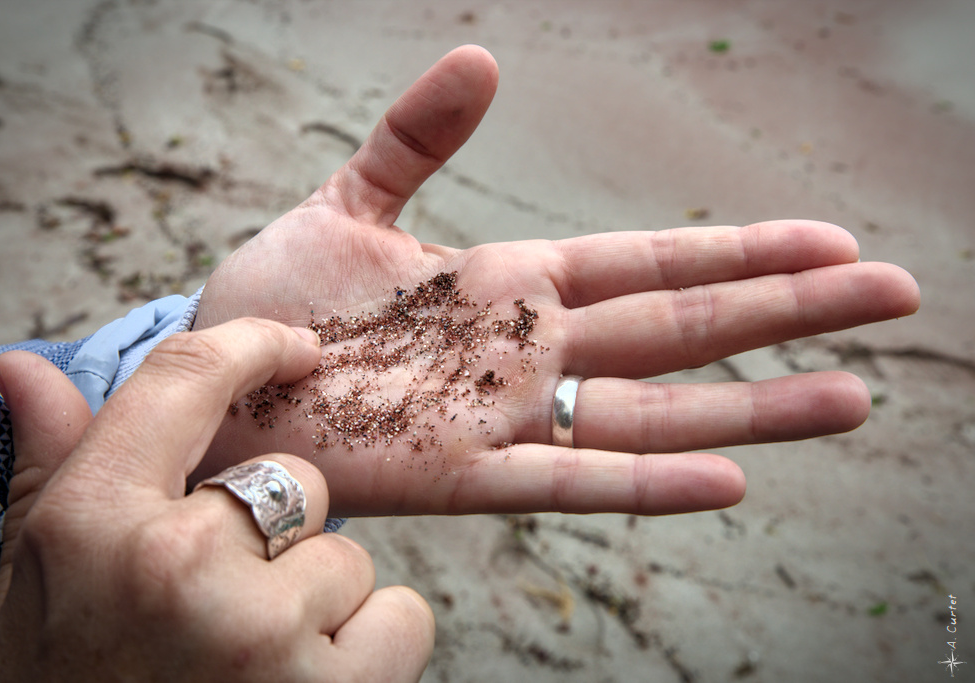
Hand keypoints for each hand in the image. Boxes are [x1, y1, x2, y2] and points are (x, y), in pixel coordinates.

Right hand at [0, 320, 433, 681]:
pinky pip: (402, 617)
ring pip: (350, 559)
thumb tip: (27, 367)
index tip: (293, 348)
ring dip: (320, 605)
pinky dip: (373, 651)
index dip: (251, 345)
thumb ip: (54, 464)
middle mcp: (176, 566)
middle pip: (296, 483)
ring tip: (253, 665)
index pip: (185, 381)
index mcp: (95, 523)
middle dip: (277, 537)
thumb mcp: (42, 579)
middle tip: (222, 610)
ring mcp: (259, 634)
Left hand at [194, 46, 920, 517]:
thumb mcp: (348, 200)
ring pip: (650, 410)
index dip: (738, 251)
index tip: (826, 241)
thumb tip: (483, 60)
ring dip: (752, 406)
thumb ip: (416, 138)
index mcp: (508, 285)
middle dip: (786, 312)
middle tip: (893, 294)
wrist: (213, 386)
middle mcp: (526, 352)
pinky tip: (730, 478)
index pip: (648, 262)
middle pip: (679, 327)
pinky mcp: (461, 475)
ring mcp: (502, 416)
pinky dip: (646, 482)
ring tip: (852, 396)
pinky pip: (570, 480)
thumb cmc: (278, 302)